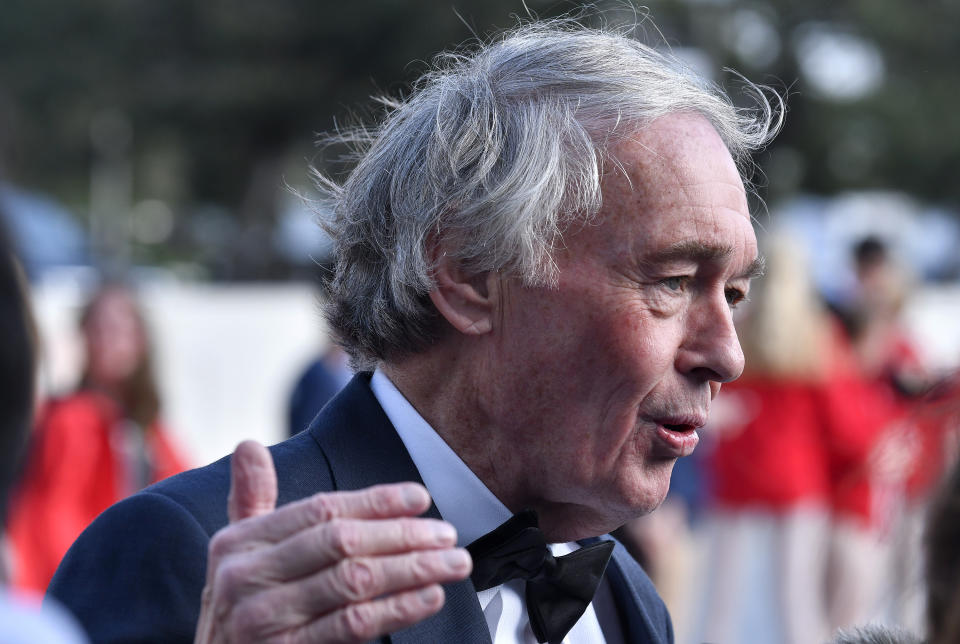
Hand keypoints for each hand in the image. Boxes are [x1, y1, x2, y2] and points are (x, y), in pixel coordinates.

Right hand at [195, 441, 470, 642]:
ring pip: (354, 582)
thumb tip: (249, 446)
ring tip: (453, 562)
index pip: (319, 511)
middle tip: (447, 533)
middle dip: (403, 535)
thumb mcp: (233, 557)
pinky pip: (352, 626)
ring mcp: (263, 620)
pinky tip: (429, 597)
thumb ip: (250, 501)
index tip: (419, 498)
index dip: (374, 502)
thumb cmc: (235, 612)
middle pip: (341, 542)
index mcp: (238, 543)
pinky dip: (398, 609)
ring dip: (412, 569)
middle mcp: (246, 578)